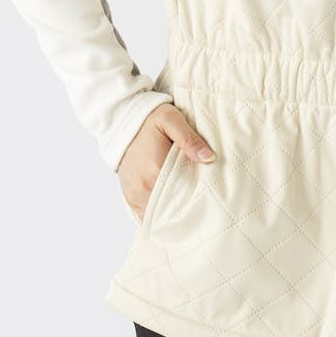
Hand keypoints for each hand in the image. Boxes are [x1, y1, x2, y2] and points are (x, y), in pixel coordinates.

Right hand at [117, 102, 216, 221]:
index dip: (198, 202)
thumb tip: (209, 158)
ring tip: (189, 210)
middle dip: (187, 211)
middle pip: (171, 211)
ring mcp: (135, 195)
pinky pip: (147, 216)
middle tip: (204, 209)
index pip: (183, 197)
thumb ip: (190, 139)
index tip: (211, 202)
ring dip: (173, 215)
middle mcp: (143, 187)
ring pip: (159, 217)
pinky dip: (160, 216)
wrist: (124, 123)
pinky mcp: (131, 199)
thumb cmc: (149, 120)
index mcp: (156, 170)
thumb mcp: (171, 119)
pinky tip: (172, 210)